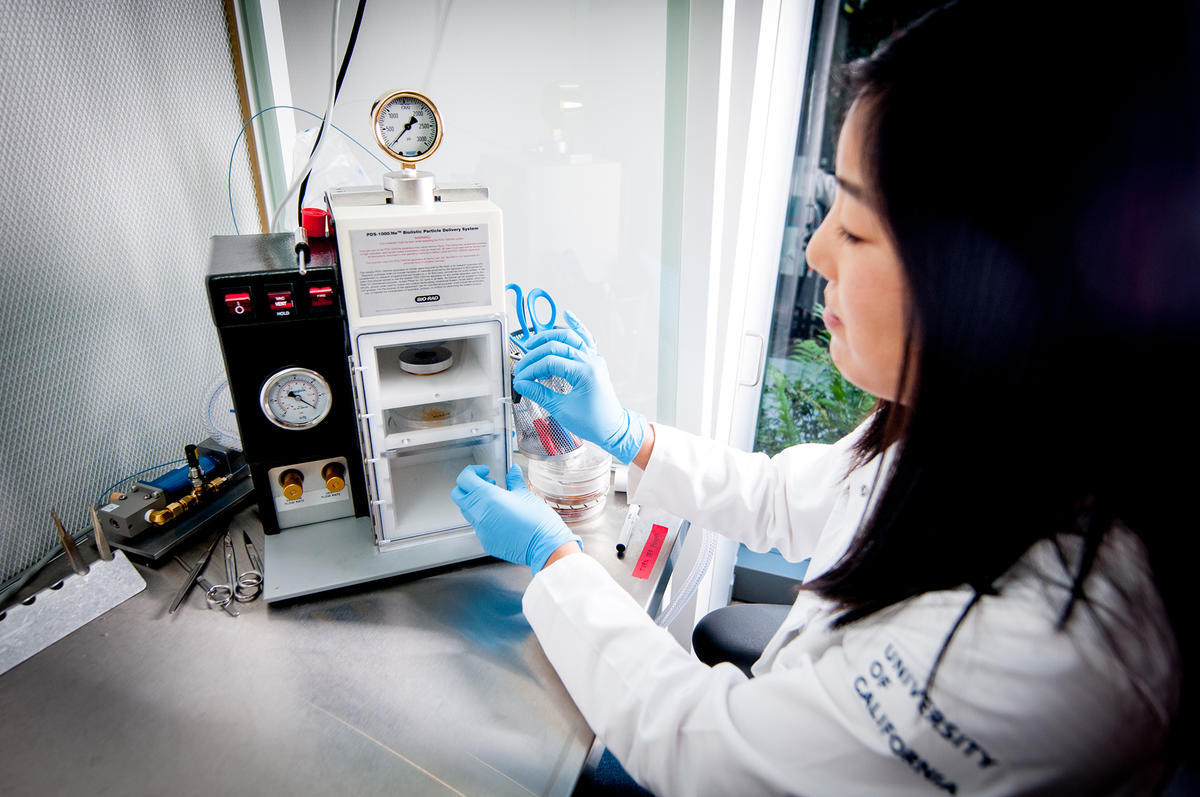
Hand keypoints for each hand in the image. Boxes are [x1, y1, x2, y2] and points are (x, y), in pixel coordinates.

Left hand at [451, 464, 580, 575]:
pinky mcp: (485, 541)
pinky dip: (484, 518)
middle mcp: (479, 513)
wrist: (543, 545)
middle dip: (468, 486)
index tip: (484, 472)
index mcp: (487, 497)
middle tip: (487, 484)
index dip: (472, 471)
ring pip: (467, 511)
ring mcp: (480, 529)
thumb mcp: (525, 494)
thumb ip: (514, 480)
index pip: (464, 479)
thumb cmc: (537, 521)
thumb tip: (512, 471)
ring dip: (476, 502)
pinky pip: (478, 526)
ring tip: (495, 500)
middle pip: (458, 494)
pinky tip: (501, 517)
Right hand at [512, 312, 646, 463]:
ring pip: (570, 336)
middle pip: (556, 345)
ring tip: (532, 343)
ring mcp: (594, 358)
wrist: (612, 427)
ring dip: (549, 336)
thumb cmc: (593, 422)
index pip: (550, 361)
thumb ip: (539, 393)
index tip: (520, 378)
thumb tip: (521, 383)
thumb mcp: (561, 410)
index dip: (531, 369)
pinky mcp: (594, 360)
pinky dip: (576, 325)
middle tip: (522, 366)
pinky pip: (586, 337)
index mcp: (585, 372)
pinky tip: (566, 315)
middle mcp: (591, 361)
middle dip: (534, 354)